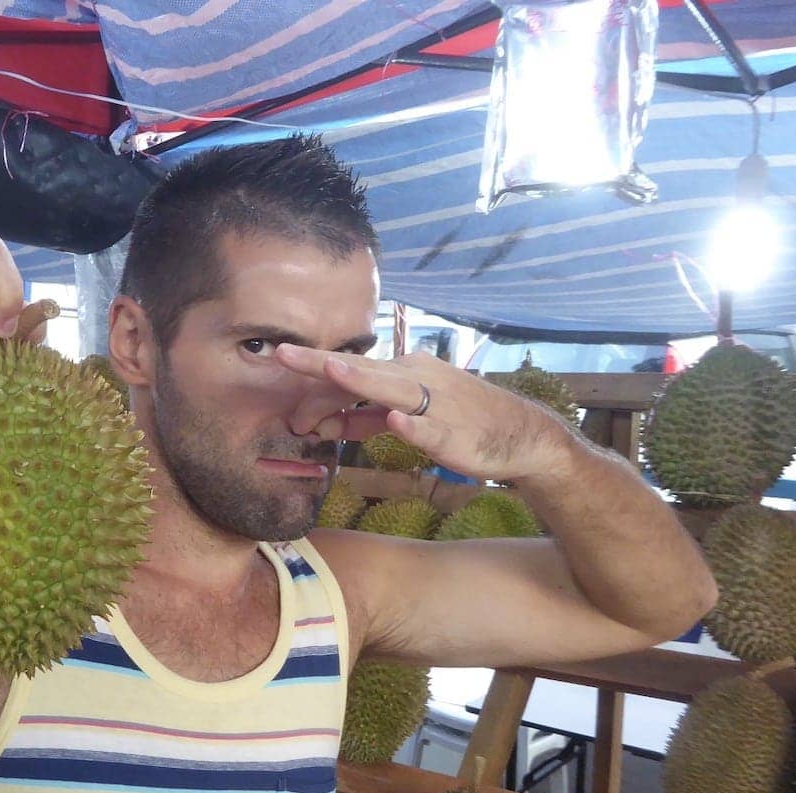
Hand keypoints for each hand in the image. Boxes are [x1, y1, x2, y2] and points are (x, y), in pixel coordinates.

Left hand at [272, 345, 576, 482]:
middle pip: (362, 371)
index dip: (313, 368)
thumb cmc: (457, 421)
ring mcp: (437, 403)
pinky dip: (414, 425)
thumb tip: (322, 423)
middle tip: (282, 354)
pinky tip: (398, 422)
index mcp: (401, 374)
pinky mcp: (455, 433)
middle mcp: (416, 379)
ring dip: (362, 381)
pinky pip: (431, 428)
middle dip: (321, 363)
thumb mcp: (402, 419)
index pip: (350, 369)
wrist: (519, 436)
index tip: (276, 357)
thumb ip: (363, 421)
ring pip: (393, 390)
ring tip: (333, 370)